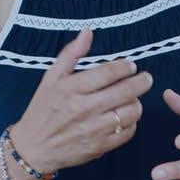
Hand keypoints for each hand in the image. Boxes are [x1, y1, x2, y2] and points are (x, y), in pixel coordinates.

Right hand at [10, 29, 152, 173]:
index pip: (108, 72)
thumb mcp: (51, 78)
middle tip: (146, 78)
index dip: (125, 67)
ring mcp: (93, 129)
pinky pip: (127, 132)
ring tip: (133, 98)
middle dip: (141, 82)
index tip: (131, 65)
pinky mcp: (99, 147)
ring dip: (137, 103)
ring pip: (130, 112)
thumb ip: (71, 54)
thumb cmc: (42, 109)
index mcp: (72, 88)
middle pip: (125, 91)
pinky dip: (131, 123)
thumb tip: (88, 32)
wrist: (33, 147)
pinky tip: (125, 117)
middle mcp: (84, 108)